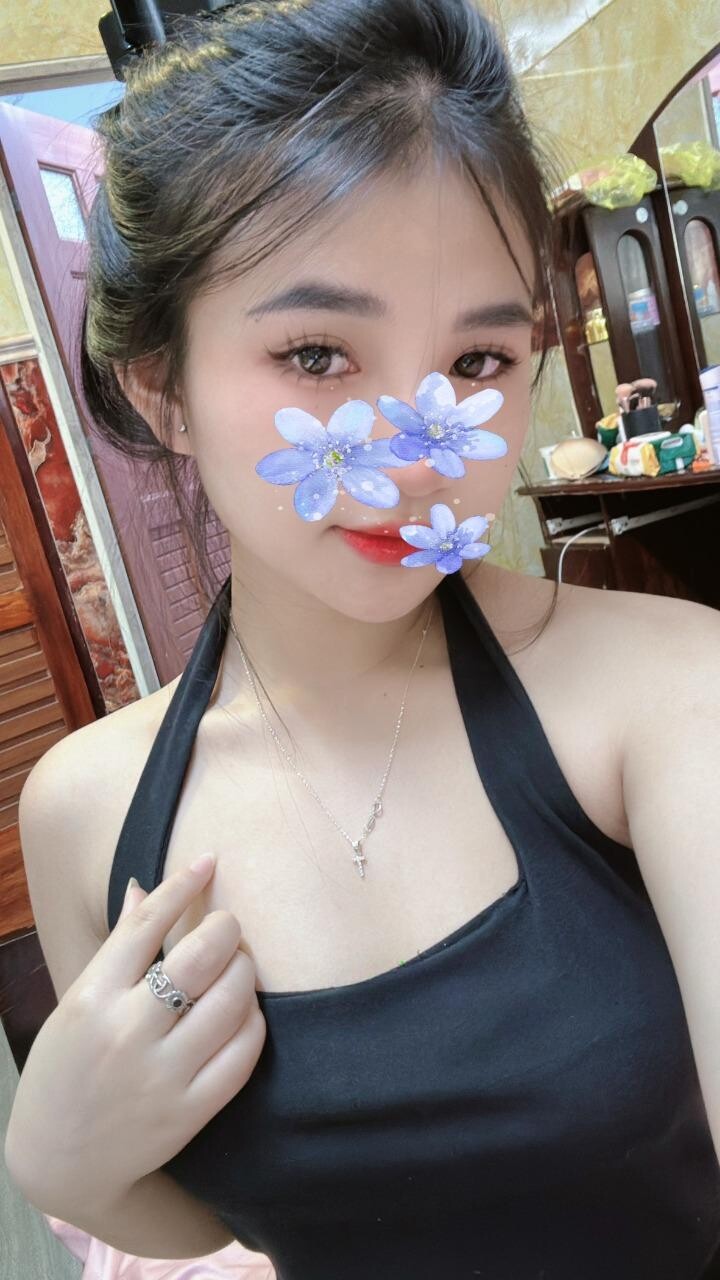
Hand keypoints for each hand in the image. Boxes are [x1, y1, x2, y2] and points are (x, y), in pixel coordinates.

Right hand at [6, 855, 265, 1215]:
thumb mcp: (77, 1003)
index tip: (209, 861)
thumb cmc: (67, 1068)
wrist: (61, 1161)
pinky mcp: (189, 1111)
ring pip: (231, 1001)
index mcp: (92, 997)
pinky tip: (244, 1012)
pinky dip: (253, 1022)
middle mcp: (126, 1033)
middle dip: (227, 927)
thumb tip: (142, 886)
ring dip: (245, 971)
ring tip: (239, 967)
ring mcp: (160, 1075)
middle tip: (229, 926)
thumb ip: (117, 948)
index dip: (184, 883)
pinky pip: (243, 1053)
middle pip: (200, 955)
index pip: (147, 921)